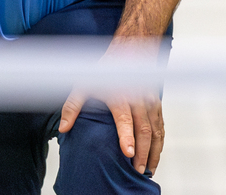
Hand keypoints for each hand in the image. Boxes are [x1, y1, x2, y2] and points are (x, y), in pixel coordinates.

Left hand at [58, 38, 165, 176]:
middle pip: (144, 130)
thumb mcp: (83, 85)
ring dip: (153, 152)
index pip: (125, 120)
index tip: (127, 153)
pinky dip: (159, 144)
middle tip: (137, 171)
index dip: (126, 137)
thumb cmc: (104, 71)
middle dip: (142, 153)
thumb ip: (72, 106)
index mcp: (119, 96)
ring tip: (147, 169)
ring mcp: (150, 103)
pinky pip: (161, 127)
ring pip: (156, 131)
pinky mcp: (157, 105)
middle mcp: (138, 100)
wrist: (128, 54)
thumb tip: (64, 128)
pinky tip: (154, 156)